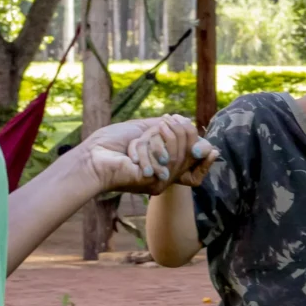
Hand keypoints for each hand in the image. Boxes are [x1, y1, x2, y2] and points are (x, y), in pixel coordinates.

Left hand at [83, 117, 216, 193]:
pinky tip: (140, 144)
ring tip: (154, 130)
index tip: (212, 148)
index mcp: (164, 166)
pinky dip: (156, 144)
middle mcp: (165, 177)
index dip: (206, 159)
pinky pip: (169, 158)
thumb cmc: (111, 143)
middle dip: (182, 132)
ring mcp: (161, 181)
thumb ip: (167, 128)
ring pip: (180, 155)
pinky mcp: (155, 182)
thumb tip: (190, 123)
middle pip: (192, 156)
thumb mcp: (144, 128)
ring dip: (167, 136)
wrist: (94, 156)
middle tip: (165, 122)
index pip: (196, 169)